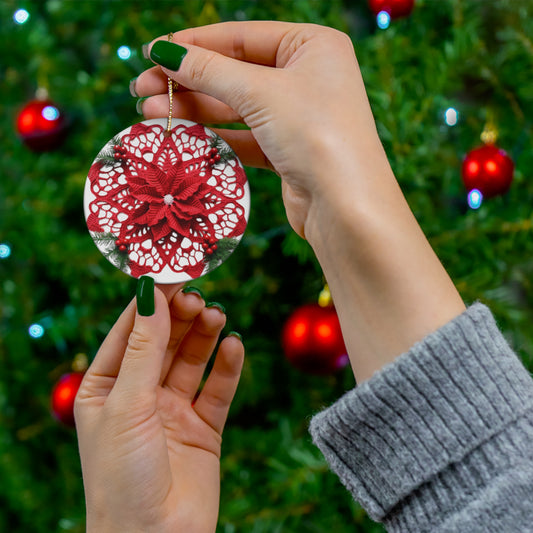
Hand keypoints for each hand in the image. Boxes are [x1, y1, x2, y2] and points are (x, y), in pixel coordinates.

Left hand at [75, 282, 243, 532]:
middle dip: (180, 317)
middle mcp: (140, 394)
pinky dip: (227, 366)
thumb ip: (144, 348)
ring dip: (204, 336)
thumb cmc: (122, 476)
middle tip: (199, 297)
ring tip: (217, 316)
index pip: (130, 331)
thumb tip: (151, 293)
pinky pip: (218, 389)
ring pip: (192, 360)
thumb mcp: (128, 403)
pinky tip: (234, 347)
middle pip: (164, 341)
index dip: (151, 302)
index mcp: (106, 387)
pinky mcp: (203, 427)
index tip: (173, 273)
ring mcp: (173, 410)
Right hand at [134, 22, 464, 382]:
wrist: (346, 207)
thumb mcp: (260, 93)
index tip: (153, 53)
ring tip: (150, 111)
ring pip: (236, 107)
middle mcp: (307, 77)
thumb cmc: (315, 134)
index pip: (241, 36)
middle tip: (141, 89)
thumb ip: (209, 71)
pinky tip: (181, 134)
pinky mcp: (288, 151)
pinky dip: (213, 135)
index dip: (194, 44)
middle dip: (187, 81)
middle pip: (235, 73)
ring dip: (194, 109)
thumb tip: (163, 52)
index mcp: (312, 46)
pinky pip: (244, 135)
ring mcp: (298, 116)